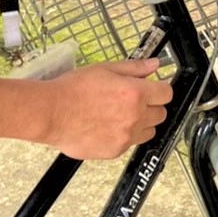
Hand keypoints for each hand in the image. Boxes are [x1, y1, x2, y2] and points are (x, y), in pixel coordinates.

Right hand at [37, 58, 171, 158]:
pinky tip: (107, 127)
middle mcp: (135, 117)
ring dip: (141, 123)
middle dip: (151, 106)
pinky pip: (130, 143)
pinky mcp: (115, 151)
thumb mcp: (105, 69)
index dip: (159, 90)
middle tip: (131, 101)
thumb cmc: (72, 89)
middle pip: (161, 114)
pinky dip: (124, 136)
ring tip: (118, 115)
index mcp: (135, 93)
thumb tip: (154, 65)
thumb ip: (134, 68)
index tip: (152, 89)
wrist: (50, 113)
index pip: (166, 94)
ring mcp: (126, 136)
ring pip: (148, 131)